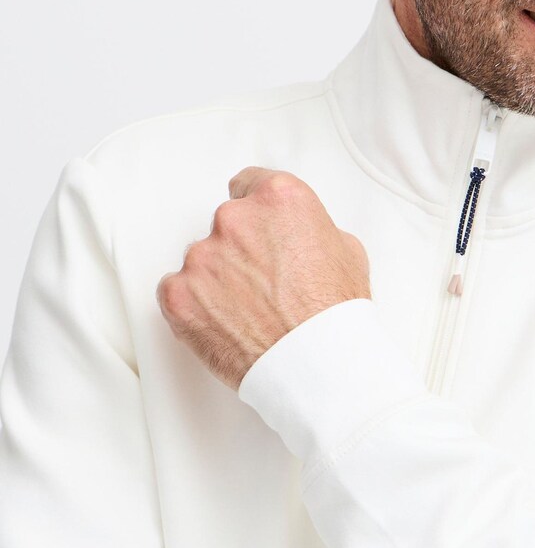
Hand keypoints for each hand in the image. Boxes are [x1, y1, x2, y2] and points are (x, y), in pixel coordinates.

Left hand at [157, 167, 369, 388]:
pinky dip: (194, 305)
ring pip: (201, 259)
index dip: (256, 210)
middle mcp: (235, 219)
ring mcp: (202, 257)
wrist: (317, 364)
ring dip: (218, 278)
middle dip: (240, 248)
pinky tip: (224, 322)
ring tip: (249, 311)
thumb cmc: (334, 314)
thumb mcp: (346, 249)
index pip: (248, 183)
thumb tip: (300, 236)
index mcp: (278, 198)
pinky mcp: (178, 294)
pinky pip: (175, 291)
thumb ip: (310, 228)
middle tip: (264, 282)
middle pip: (226, 224)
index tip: (257, 227)